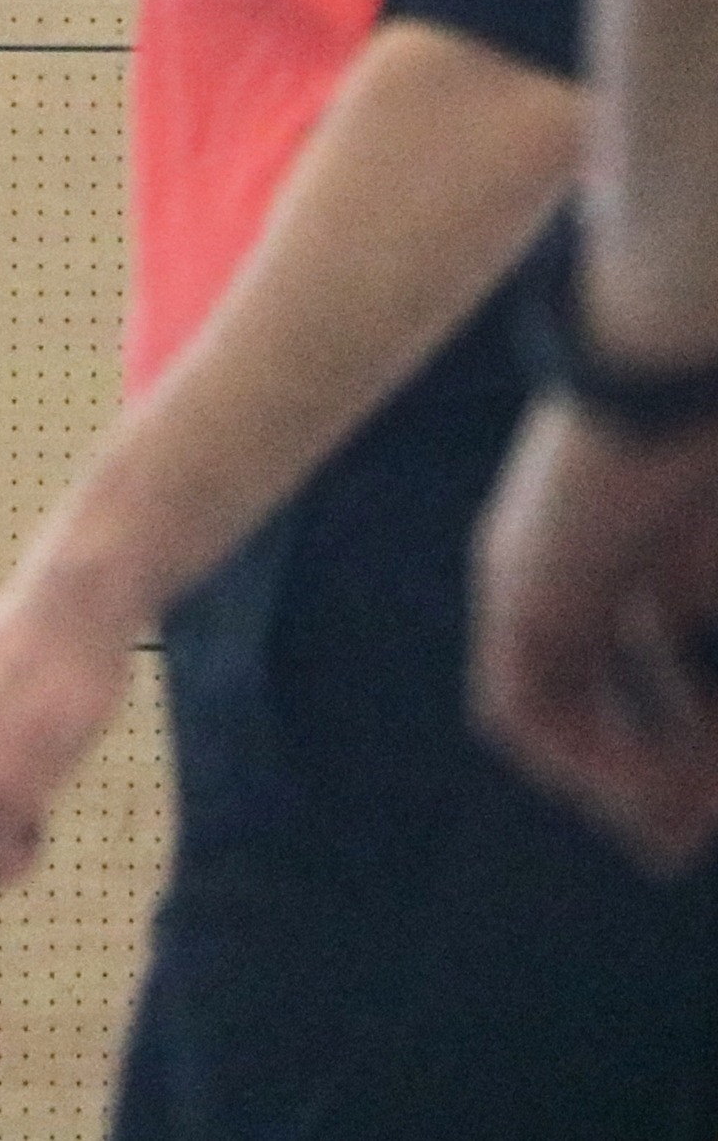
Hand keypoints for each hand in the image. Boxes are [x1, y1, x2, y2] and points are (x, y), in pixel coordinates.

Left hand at [472, 398, 717, 871]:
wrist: (682, 368)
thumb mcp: (717, 591)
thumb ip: (710, 687)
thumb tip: (703, 797)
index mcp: (643, 566)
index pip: (651, 692)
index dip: (684, 758)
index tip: (705, 822)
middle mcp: (579, 579)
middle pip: (604, 714)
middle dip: (651, 785)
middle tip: (684, 844)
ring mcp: (538, 581)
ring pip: (560, 719)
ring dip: (624, 779)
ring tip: (680, 820)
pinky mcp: (515, 585)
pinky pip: (521, 707)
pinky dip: (584, 757)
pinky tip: (643, 780)